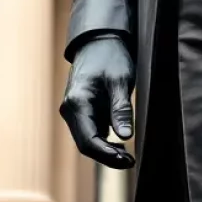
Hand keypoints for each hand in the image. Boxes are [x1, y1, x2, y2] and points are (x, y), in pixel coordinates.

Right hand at [59, 35, 135, 168]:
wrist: (99, 40)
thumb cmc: (110, 57)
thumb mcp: (120, 80)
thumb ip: (120, 109)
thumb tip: (124, 137)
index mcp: (77, 102)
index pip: (88, 141)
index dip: (107, 156)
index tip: (127, 161)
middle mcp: (70, 109)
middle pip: (85, 144)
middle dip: (107, 156)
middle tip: (130, 161)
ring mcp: (74, 110)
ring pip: (87, 140)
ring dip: (105, 150)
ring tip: (128, 155)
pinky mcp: (81, 110)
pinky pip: (90, 132)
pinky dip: (103, 141)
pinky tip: (120, 144)